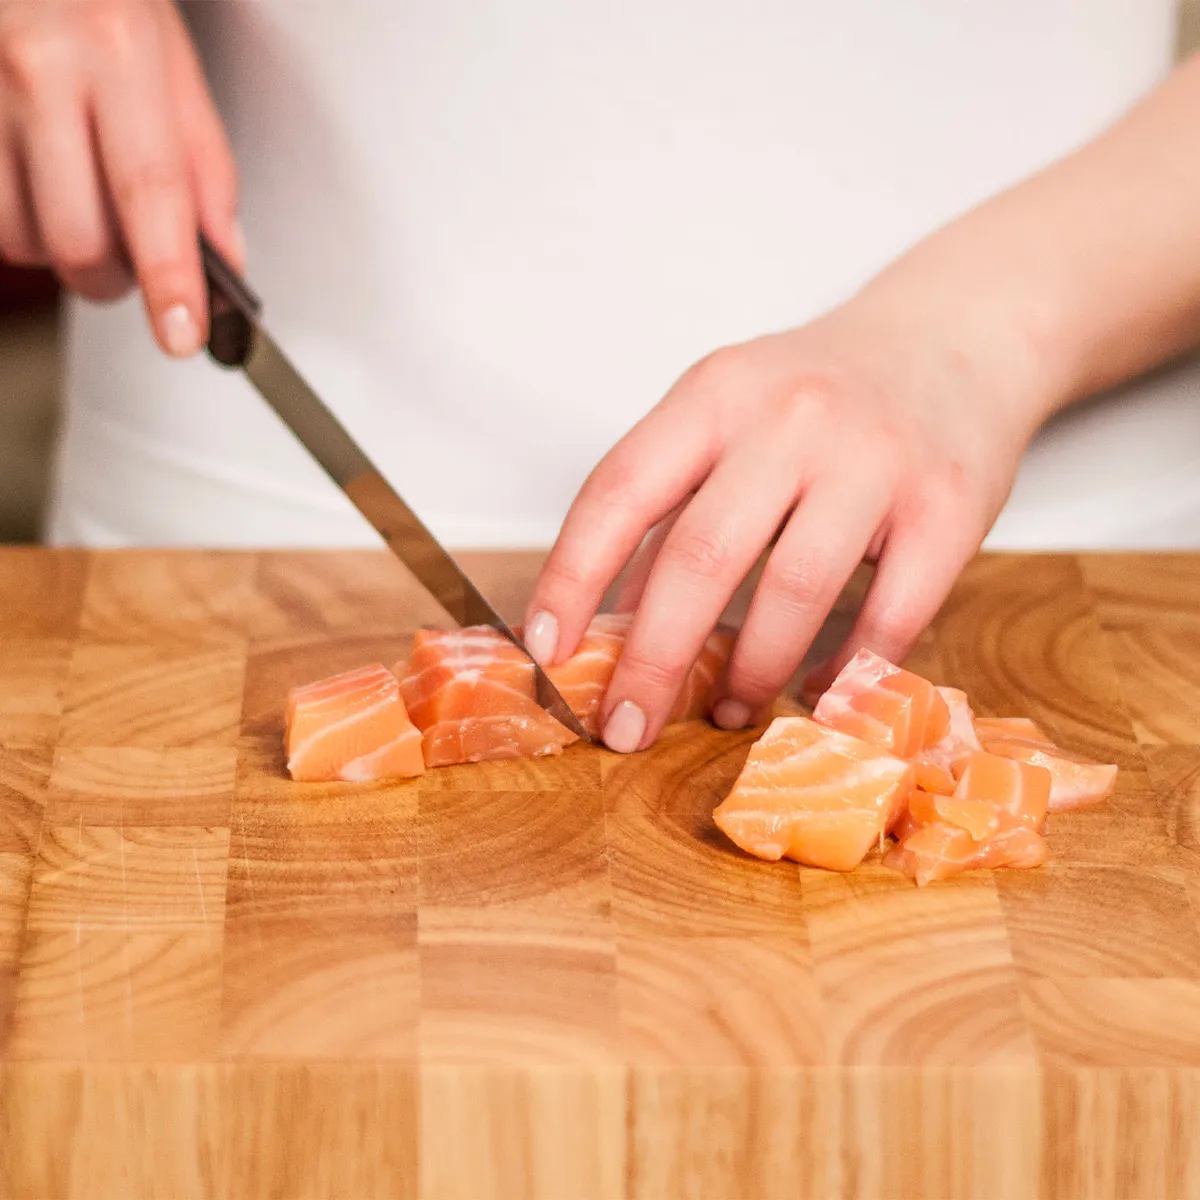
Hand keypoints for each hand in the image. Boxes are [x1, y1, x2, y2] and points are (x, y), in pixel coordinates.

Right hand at [0, 0, 240, 355]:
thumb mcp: (174, 60)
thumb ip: (205, 166)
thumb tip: (224, 260)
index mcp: (116, 51)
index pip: (150, 193)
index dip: (168, 278)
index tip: (183, 334)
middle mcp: (38, 68)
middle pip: (77, 239)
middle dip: (116, 278)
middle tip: (134, 256)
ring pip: (20, 239)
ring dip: (59, 249)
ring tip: (77, 199)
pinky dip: (18, 221)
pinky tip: (35, 182)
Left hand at [523, 295, 1048, 751]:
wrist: (955, 337)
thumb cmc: (820, 394)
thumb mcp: (729, 418)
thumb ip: (671, 511)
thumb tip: (607, 621)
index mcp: (716, 395)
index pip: (619, 491)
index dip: (572, 578)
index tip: (548, 653)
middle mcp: (791, 420)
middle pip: (702, 556)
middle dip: (653, 660)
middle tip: (624, 728)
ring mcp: (874, 461)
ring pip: (794, 591)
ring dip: (750, 674)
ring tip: (727, 711)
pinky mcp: (948, 507)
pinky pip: (890, 614)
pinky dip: (846, 672)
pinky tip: (817, 693)